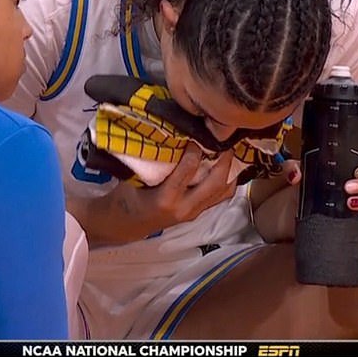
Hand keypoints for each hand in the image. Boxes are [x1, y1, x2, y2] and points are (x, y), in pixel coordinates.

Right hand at [77, 144, 235, 244]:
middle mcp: (184, 208)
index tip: (196, 133)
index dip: (195, 149)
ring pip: (222, 191)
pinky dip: (228, 181)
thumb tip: (171, 132)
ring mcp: (193, 213)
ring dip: (230, 170)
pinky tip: (229, 166)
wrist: (126, 224)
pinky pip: (220, 197)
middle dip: (224, 160)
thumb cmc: (128, 195)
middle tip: (225, 140)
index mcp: (165, 198)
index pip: (188, 170)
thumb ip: (155, 159)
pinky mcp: (198, 213)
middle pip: (214, 183)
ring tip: (230, 150)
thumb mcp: (135, 176)